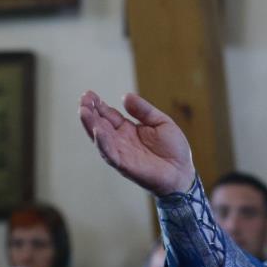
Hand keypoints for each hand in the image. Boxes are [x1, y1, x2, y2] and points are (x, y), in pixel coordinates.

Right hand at [78, 91, 196, 195]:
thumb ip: (144, 110)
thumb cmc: (174, 149)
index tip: (89, 94)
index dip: (99, 105)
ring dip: (90, 125)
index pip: (109, 115)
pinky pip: (110, 154)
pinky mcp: (125, 165)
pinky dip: (103, 143)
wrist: (183, 172)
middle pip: (100, 124)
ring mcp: (121, 153)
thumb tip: (125, 96)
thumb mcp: (161, 122)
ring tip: (83, 110)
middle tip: (83, 98)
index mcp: (128, 129)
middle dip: (90, 112)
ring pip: (100, 138)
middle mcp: (121, 141)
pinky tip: (97, 131)